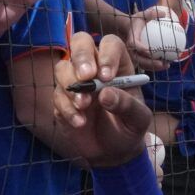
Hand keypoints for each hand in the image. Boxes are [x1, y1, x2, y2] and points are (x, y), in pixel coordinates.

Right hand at [52, 30, 153, 167]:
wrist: (112, 151)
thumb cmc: (129, 128)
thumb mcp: (138, 120)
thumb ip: (127, 105)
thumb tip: (106, 94)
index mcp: (117, 65)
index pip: (110, 44)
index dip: (106, 55)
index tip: (106, 77)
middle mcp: (94, 67)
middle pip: (80, 42)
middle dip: (81, 57)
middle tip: (86, 78)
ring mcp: (75, 82)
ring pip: (62, 67)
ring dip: (71, 85)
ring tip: (83, 106)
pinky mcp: (61, 100)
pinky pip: (57, 96)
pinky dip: (67, 109)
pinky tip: (80, 123)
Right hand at [125, 4, 182, 70]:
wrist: (128, 28)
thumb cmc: (137, 21)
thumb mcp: (143, 15)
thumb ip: (152, 13)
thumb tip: (165, 14)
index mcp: (131, 39)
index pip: (134, 45)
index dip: (141, 49)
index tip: (150, 51)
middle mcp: (131, 49)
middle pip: (139, 59)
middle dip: (150, 63)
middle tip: (162, 63)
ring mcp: (134, 55)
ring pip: (144, 64)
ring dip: (155, 67)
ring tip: (167, 65)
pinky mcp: (138, 58)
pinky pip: (147, 64)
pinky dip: (156, 65)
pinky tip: (166, 64)